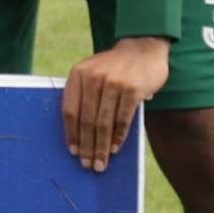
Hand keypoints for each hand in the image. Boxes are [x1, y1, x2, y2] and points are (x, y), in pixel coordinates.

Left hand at [62, 35, 169, 172]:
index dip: (71, 133)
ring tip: (101, 163)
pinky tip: (114, 148)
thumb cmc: (115, 67)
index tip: (73, 151)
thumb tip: (79, 134)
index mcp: (78, 74)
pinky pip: (123, 119)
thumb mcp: (93, 73)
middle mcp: (93, 77)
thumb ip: (84, 95)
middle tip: (87, 164)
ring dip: (101, 147)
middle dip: (87, 146)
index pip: (70, 110)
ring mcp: (114, 83)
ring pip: (104, 122)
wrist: (143, 47)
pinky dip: (118, 136)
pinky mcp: (133, 89)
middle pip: (86, 120)